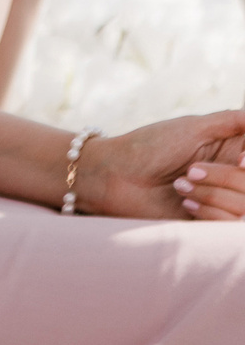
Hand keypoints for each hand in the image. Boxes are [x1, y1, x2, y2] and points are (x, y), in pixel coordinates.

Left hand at [81, 113, 244, 218]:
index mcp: (232, 151)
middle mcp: (232, 177)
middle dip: (225, 177)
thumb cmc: (149, 147)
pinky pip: (230, 224)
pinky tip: (185, 203)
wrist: (113, 177)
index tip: (240, 161)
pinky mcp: (208, 223)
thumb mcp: (192, 128)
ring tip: (181, 186)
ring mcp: (222, 200)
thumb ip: (231, 121)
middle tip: (190, 171)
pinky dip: (209, 211)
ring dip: (213, 194)